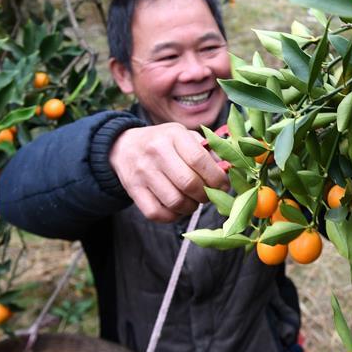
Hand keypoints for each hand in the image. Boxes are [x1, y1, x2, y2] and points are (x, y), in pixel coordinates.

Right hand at [109, 123, 229, 221]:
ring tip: (192, 201)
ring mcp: (143, 172)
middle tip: (208, 195)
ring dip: (190, 207)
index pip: (199, 160)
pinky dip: (172, 216)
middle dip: (205, 195)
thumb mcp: (184, 135)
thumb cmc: (163, 142)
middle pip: (189, 184)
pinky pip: (156, 213)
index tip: (223, 185)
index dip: (216, 177)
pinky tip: (177, 209)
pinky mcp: (133, 189)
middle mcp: (156, 152)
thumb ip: (206, 150)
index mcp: (174, 135)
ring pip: (174, 202)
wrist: (124, 146)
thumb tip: (227, 170)